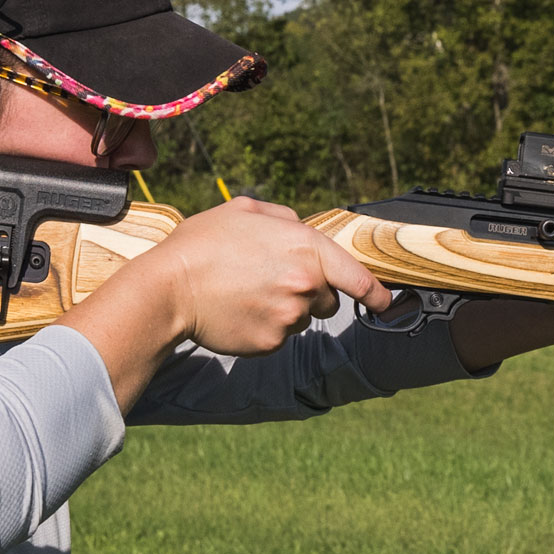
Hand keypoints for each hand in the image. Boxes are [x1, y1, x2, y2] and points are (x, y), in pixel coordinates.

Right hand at [158, 197, 393, 356]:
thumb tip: (299, 227)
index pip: (357, 277)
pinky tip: (238, 311)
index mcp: (306, 248)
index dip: (375, 293)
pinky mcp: (271, 343)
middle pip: (327, 298)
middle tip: (269, 279)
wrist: (168, 289)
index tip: (384, 302)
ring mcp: (290, 317)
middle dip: (309, 291)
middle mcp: (306, 285)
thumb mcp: (244, 210)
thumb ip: (282, 217)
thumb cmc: (203, 245)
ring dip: (284, 309)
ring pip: (301, 318)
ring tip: (246, 293)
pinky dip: (264, 327)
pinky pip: (279, 337)